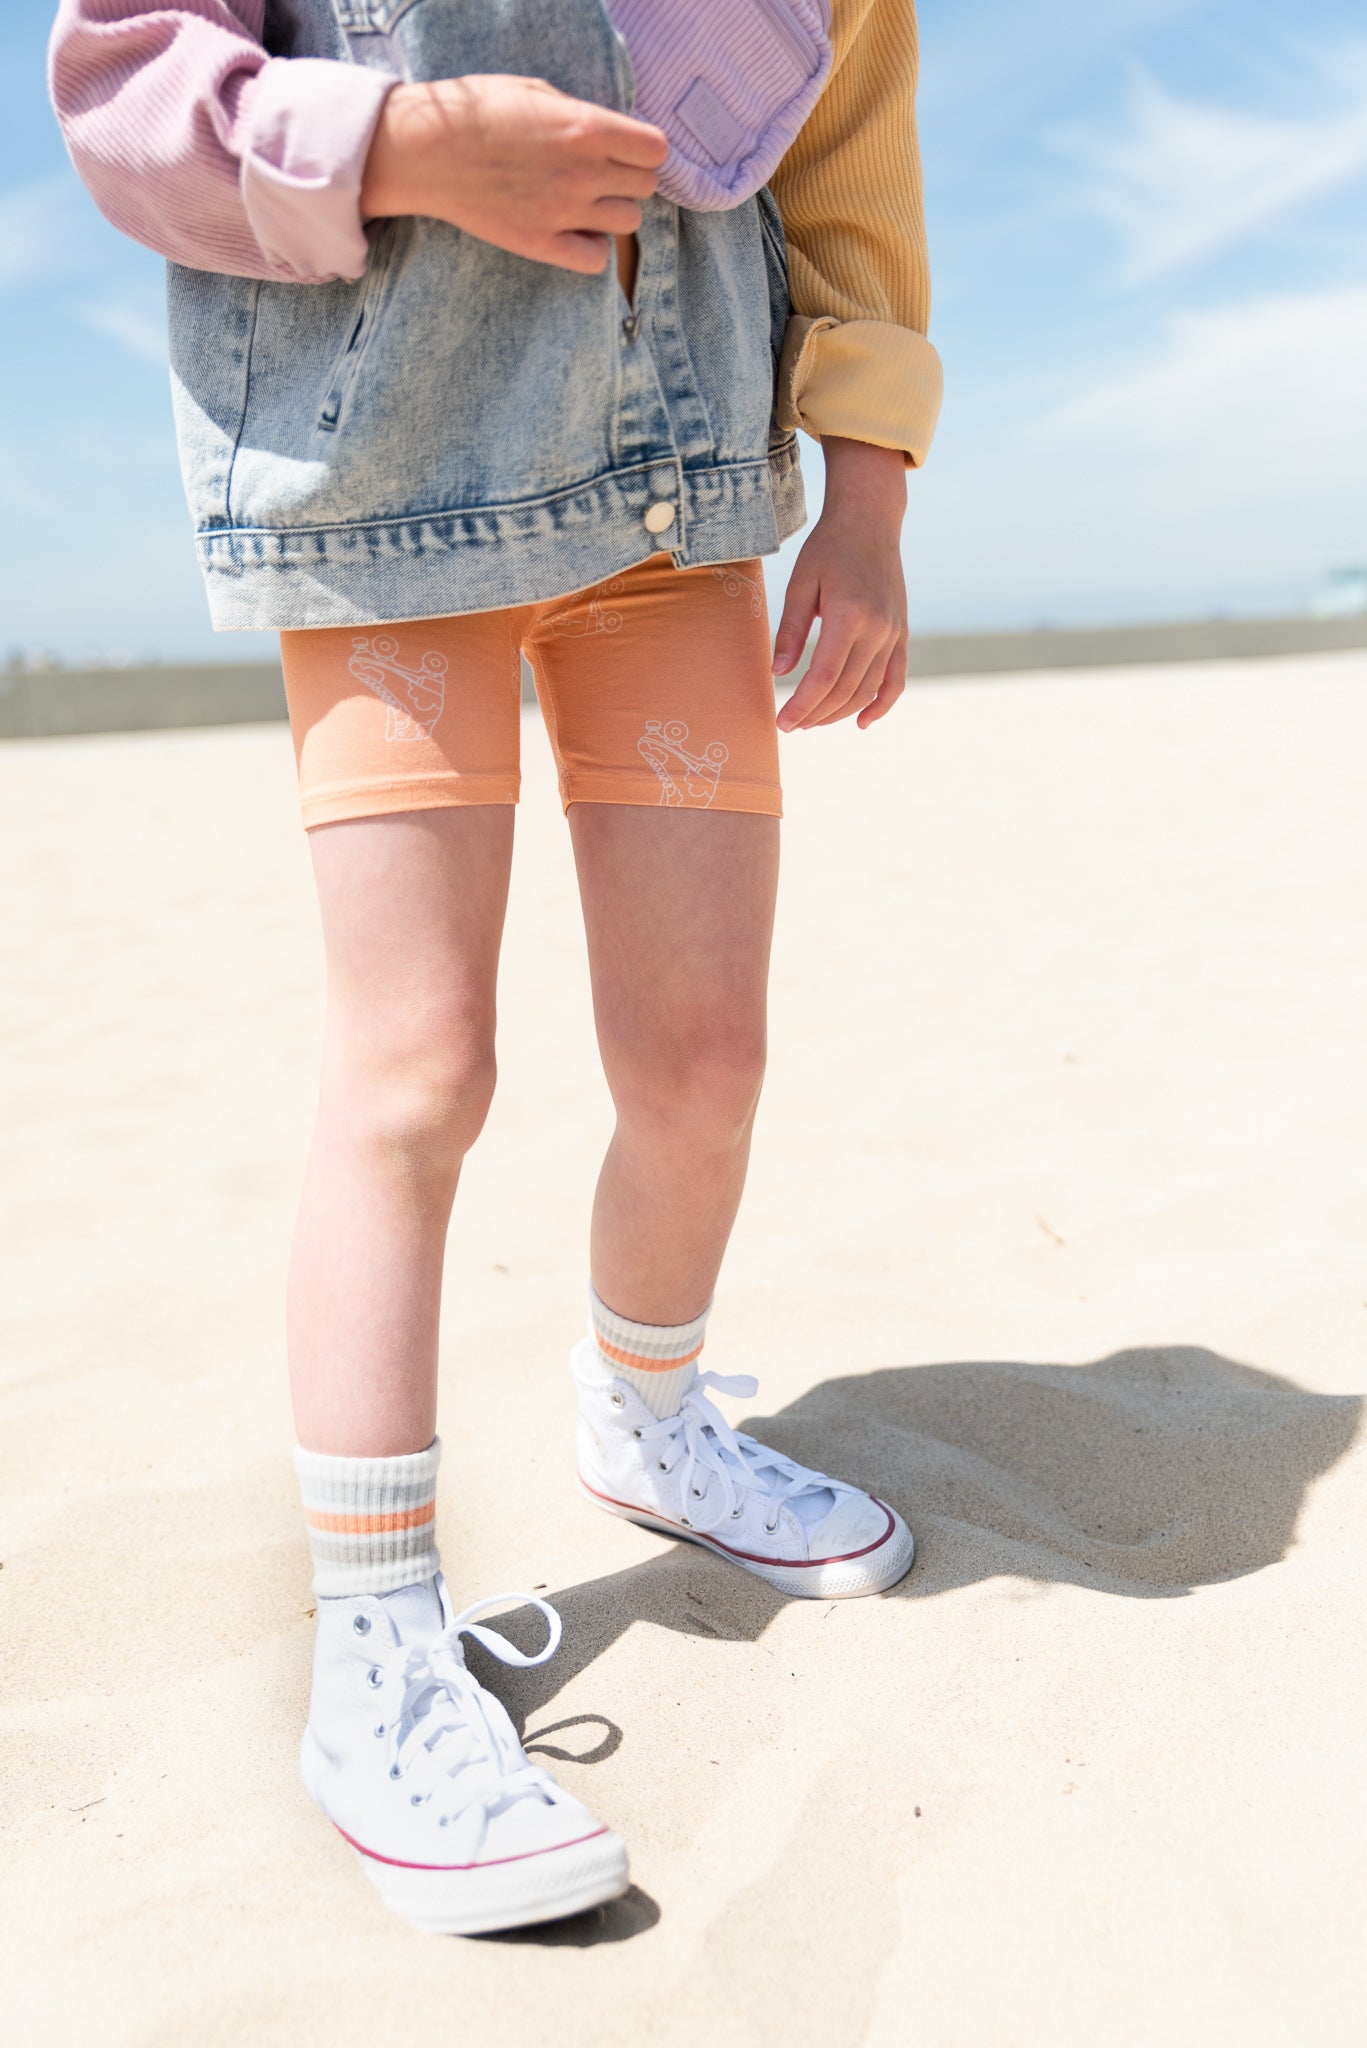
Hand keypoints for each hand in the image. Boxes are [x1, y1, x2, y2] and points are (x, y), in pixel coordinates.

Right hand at [360, 74, 667, 274]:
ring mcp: (565, 213)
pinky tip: (573, 232)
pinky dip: (591, 247)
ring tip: (584, 201)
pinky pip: (596, 259)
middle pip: (646, 187)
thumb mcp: (536, 91)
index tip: (626, 150)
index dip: (644, 149)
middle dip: (629, 178)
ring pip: (628, 223)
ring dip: (612, 212)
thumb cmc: (477, 111)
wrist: (427, 150)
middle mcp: (584, 173)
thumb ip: (579, 114)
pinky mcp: (542, 244)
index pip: (656, 150)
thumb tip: (607, 133)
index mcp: (587, 128)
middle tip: (602, 174)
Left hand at [772, 438, 908, 731]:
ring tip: (813, 721)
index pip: (824, 675)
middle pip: (846, 688)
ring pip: (868, 689)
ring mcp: (894, 633)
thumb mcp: (801, 583)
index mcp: (849, 613)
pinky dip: (881, 705)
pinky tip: (862, 722)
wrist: (870, 521)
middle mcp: (878, 628)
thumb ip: (791, 630)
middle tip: (790, 724)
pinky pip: (896, 680)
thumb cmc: (828, 548)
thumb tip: (779, 673)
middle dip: (816, 713)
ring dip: (839, 712)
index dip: (802, 704)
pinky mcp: (902, 634)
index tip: (782, 722)